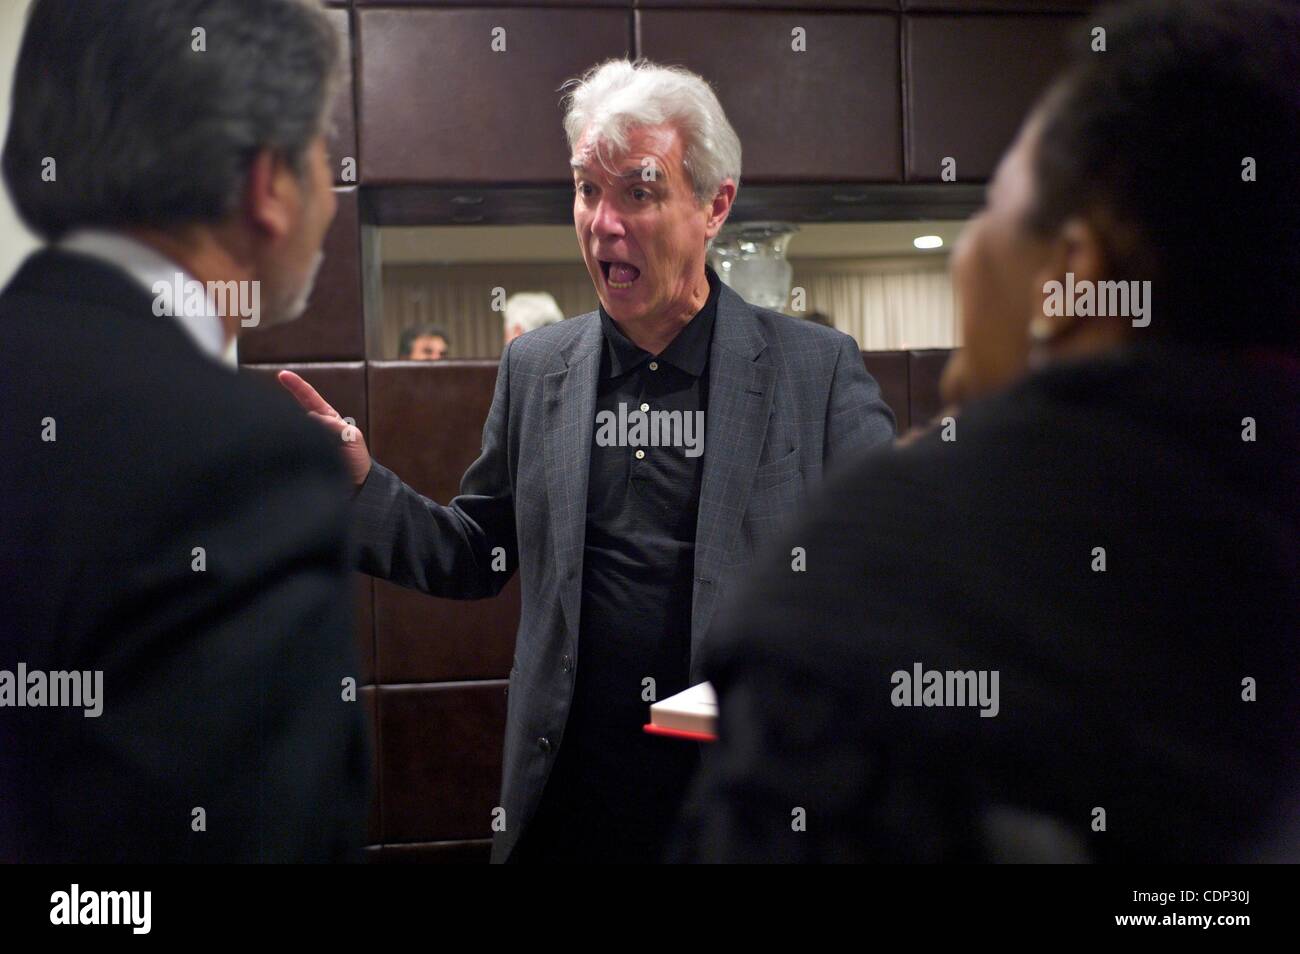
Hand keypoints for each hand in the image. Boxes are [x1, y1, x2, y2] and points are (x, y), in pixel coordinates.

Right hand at [277, 370, 372, 487]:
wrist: (356, 488)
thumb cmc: (357, 461)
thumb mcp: (352, 438)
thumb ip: (335, 426)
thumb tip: (313, 416)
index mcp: (328, 420)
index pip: (309, 398)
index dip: (296, 385)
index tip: (282, 374)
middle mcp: (314, 429)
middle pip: (294, 411)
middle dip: (282, 405)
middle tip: (269, 400)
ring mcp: (307, 443)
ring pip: (291, 430)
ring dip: (285, 428)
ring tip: (289, 434)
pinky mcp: (301, 458)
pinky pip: (289, 449)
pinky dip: (285, 447)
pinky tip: (281, 448)